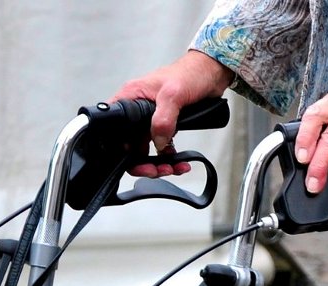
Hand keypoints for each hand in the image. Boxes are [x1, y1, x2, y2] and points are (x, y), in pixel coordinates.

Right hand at [110, 50, 232, 176]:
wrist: (211, 73)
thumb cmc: (190, 73)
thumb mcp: (173, 94)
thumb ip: (163, 119)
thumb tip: (157, 140)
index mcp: (131, 97)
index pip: (115, 127)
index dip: (122, 148)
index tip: (136, 159)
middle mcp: (138, 109)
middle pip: (130, 145)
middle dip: (143, 162)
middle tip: (157, 170)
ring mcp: (151, 118)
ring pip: (146, 150)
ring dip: (159, 163)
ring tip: (172, 167)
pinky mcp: (165, 125)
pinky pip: (162, 148)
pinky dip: (170, 158)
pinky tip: (180, 161)